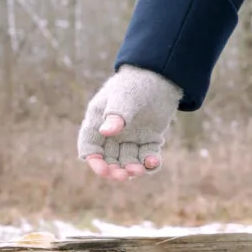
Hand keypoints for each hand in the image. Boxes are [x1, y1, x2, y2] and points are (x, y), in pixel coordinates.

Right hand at [78, 66, 182, 181]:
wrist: (160, 75)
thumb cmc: (135, 83)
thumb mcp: (123, 97)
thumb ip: (115, 114)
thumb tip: (105, 132)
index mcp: (98, 122)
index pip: (90, 147)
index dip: (95, 162)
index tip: (104, 170)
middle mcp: (112, 134)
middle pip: (109, 159)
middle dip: (115, 170)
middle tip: (124, 176)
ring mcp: (130, 138)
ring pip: (128, 161)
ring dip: (132, 169)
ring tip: (139, 169)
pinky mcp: (148, 139)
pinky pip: (147, 156)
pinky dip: (150, 162)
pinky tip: (153, 162)